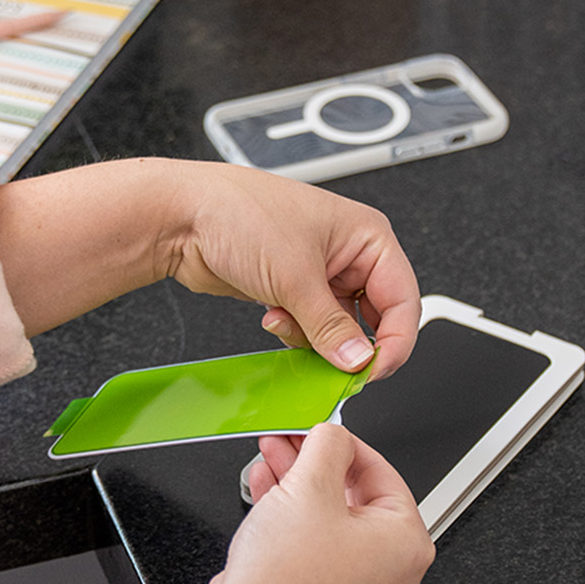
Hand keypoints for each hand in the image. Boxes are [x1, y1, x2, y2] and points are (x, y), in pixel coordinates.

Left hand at [162, 162, 419, 378]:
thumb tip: (357, 361)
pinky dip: (294, 333)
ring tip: (286, 320)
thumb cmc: (238, 212)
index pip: (403, 301)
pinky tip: (271, 316)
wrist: (182, 217)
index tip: (372, 371)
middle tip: (332, 363)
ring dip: (313, 337)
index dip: (393, 342)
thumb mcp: (294, 276)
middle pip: (374, 319)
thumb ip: (330, 327)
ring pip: (339, 330)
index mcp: (367, 236)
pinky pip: (311, 329)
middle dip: (348, 343)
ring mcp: (319, 273)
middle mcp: (349, 254)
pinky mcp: (293, 290)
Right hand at [205, 423, 435, 583]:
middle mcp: (390, 571)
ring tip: (272, 456)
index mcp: (407, 545)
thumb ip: (328, 445)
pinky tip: (265, 486)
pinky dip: (291, 513)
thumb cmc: (286, 580)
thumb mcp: (310, 486)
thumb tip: (333, 434)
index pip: (383, 474)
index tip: (322, 429)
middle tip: (292, 439)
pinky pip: (313, 541)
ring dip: (297, 482)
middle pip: (354, 495)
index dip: (345, 444)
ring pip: (329, 517)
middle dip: (315, 462)